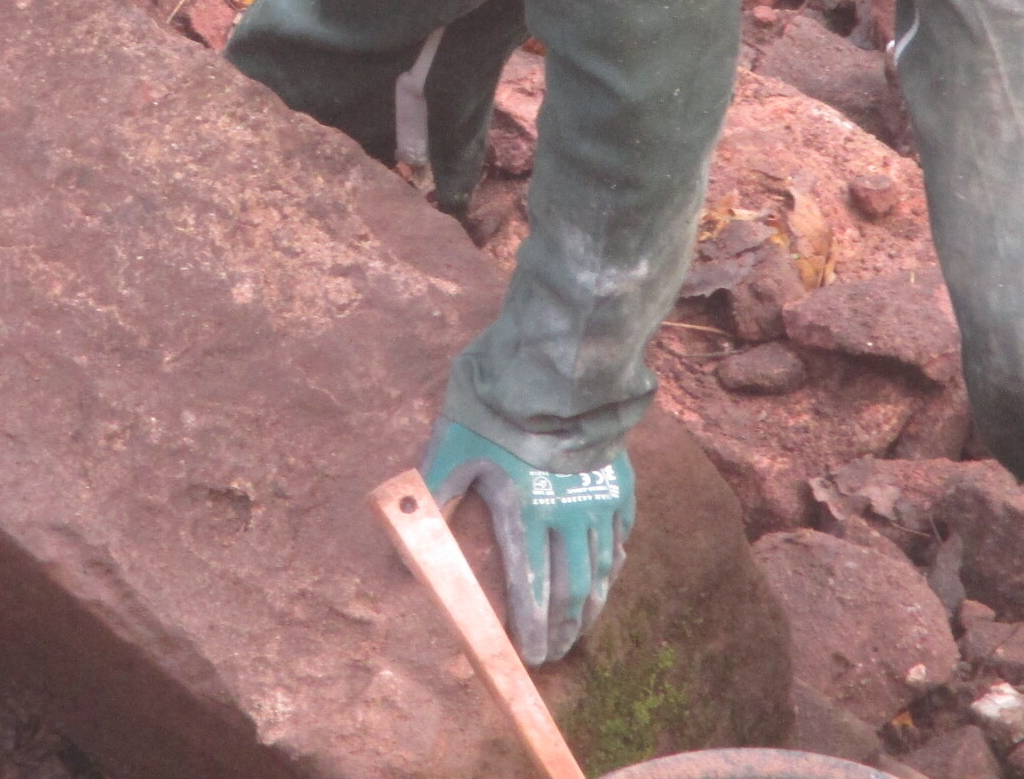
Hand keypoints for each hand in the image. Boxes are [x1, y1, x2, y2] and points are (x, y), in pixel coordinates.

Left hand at [422, 419, 633, 665]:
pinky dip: (613, 561)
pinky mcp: (617, 480)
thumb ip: (435, 499)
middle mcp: (566, 516)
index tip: (531, 656)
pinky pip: (620, 532)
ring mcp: (597, 499)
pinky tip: (610, 574)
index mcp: (523, 514)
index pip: (530, 587)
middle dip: (561, 627)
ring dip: (590, 604)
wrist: (552, 368)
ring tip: (582, 628)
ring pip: (599, 567)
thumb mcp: (453, 449)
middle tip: (556, 654)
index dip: (531, 627)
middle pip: (569, 587)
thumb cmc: (494, 408)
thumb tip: (403, 544)